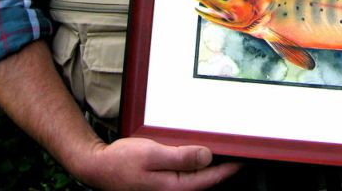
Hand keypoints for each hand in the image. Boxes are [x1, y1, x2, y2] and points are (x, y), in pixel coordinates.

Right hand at [78, 136, 241, 190]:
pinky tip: (198, 159)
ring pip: (195, 181)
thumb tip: (207, 157)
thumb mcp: (152, 153)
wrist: (99, 167)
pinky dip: (194, 169)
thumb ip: (180, 157)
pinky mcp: (161, 185)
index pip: (208, 180)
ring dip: (208, 170)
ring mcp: (166, 189)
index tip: (242, 160)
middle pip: (204, 182)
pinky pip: (184, 178)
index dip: (228, 169)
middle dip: (221, 171)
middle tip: (237, 156)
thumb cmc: (121, 161)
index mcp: (173, 187)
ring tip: (223, 157)